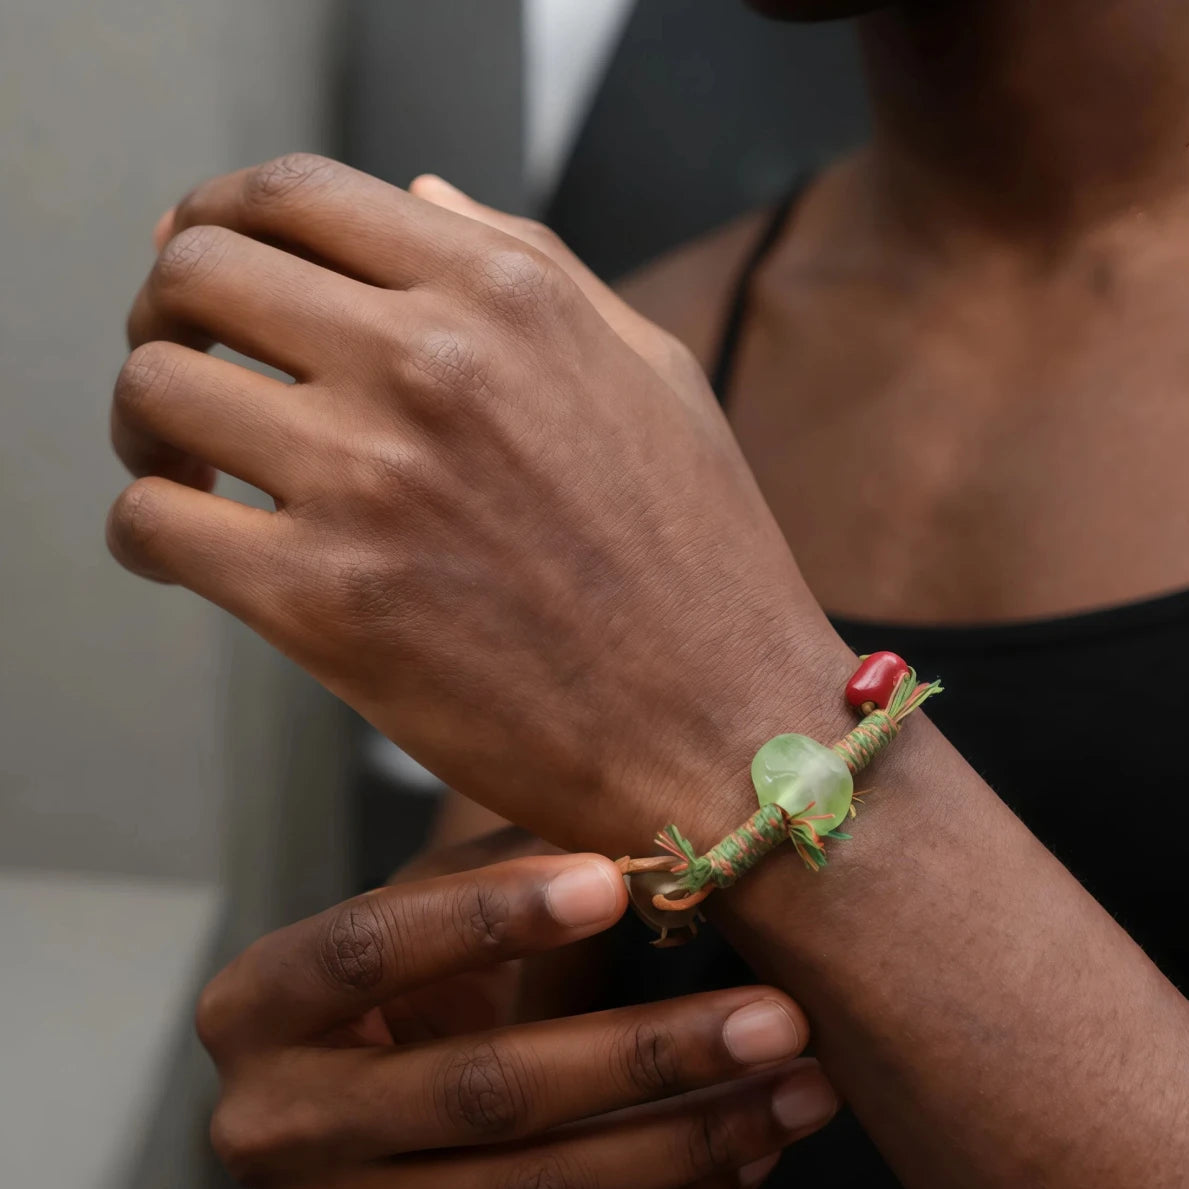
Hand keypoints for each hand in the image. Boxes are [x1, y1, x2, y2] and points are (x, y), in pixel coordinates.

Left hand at [107, 156, 853, 854]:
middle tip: (191, 367)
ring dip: (150, 424)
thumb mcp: (653, 373)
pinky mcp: (327, 604)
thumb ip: (534, 265)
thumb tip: (421, 196)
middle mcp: (430, 363)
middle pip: (197, 271)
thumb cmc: (701, 561)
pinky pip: (155, 524)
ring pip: (156, 391)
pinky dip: (151, 528)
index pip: (294, 194)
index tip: (208, 266)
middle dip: (170, 312)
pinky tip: (199, 548)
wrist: (724, 729)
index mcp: (506, 295)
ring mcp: (372, 480)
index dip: (222, 219)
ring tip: (191, 466)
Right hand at [198, 850, 837, 1187]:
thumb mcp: (426, 908)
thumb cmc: (406, 966)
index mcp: (262, 1003)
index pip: (367, 948)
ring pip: (534, 1188)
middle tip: (772, 1015)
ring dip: (686, 1137)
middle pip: (476, 1091)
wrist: (353, 1083)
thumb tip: (647, 851)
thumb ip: (507, 873)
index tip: (611, 883)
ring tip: (800, 1085)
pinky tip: (752, 1141)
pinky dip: (670, 1182)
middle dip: (639, 1054)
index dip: (486, 916)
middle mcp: (279, 1123)